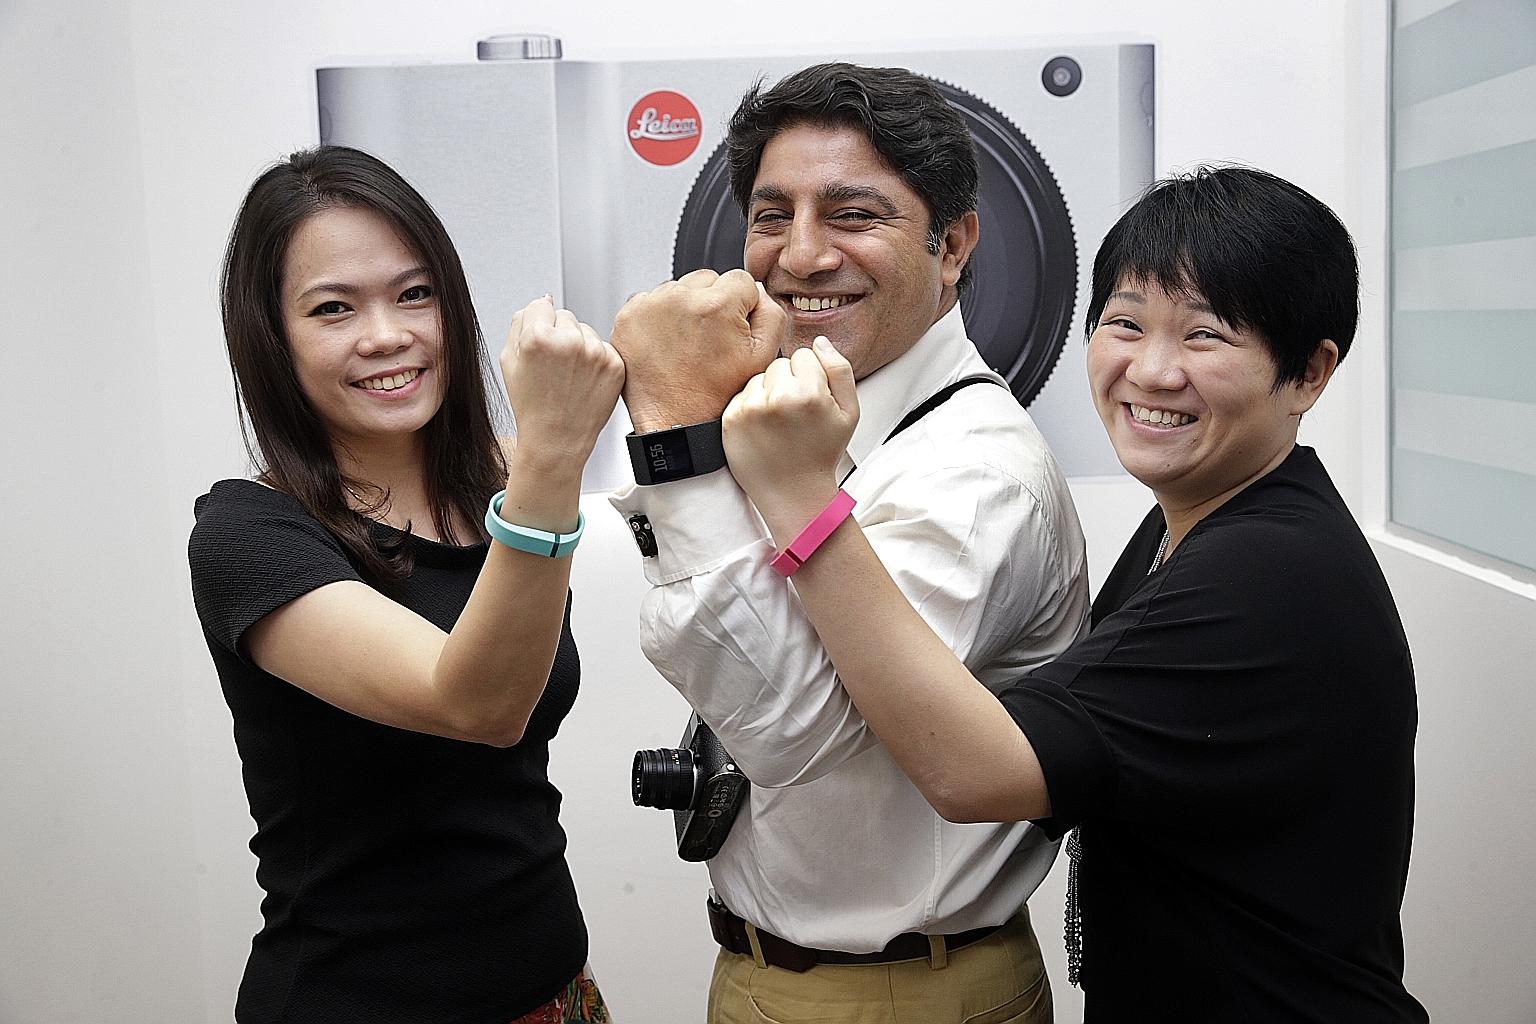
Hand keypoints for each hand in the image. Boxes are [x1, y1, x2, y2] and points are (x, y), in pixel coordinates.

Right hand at [501, 296, 624, 464]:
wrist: (557, 439)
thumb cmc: (531, 405)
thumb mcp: (508, 361)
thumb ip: (520, 323)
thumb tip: (543, 300)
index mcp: (539, 337)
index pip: (541, 305)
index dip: (537, 325)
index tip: (539, 346)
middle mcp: (570, 341)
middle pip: (565, 315)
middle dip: (558, 334)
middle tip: (553, 366)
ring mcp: (596, 353)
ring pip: (586, 330)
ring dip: (579, 345)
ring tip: (569, 376)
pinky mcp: (615, 365)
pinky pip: (603, 347)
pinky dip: (596, 360)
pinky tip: (584, 381)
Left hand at [610, 268, 785, 432]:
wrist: (674, 424)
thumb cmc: (715, 397)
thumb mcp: (763, 357)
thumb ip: (771, 313)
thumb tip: (757, 291)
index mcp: (717, 304)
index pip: (741, 280)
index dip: (742, 307)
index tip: (731, 330)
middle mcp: (680, 298)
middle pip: (708, 280)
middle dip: (712, 303)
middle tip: (709, 340)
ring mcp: (650, 305)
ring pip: (679, 288)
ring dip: (685, 307)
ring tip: (687, 344)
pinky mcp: (629, 316)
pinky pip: (651, 300)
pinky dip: (659, 316)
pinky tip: (668, 343)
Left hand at [723, 337, 858, 538]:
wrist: (794, 494)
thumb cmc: (822, 454)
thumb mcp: (849, 413)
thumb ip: (840, 370)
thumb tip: (820, 341)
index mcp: (809, 393)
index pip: (805, 354)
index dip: (810, 376)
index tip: (811, 399)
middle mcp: (777, 398)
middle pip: (779, 363)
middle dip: (788, 382)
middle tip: (794, 413)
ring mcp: (750, 408)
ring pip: (758, 377)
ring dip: (767, 392)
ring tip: (778, 422)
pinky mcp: (731, 419)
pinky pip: (742, 394)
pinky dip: (750, 406)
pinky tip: (762, 428)